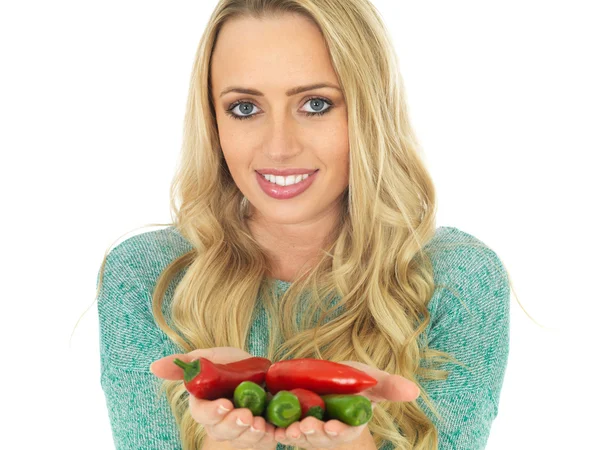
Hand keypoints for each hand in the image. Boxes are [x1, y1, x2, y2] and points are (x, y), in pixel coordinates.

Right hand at [150, 347, 276, 448]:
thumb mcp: (212, 357)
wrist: (267, 372)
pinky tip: (271, 430)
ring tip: (260, 422)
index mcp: (205, 404)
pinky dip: (265, 438)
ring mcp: (238, 431)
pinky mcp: (257, 437)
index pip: (201, 413)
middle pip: (219, 431)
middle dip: (232, 424)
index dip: (212, 411)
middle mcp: (218, 422)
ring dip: (249, 433)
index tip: (226, 404)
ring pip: (239, 439)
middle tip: (247, 415)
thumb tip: (153, 366)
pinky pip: (259, 443)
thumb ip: (185, 363)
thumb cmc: (235, 365)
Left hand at [273, 360, 420, 448]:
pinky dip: (279, 430)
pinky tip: (275, 428)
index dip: (341, 431)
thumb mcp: (369, 379)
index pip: (347, 431)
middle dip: (316, 434)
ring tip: (292, 428)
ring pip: (302, 436)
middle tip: (309, 426)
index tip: (334, 428)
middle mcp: (329, 430)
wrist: (321, 375)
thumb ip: (389, 386)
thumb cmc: (351, 379)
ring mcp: (308, 429)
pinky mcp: (289, 422)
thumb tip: (414, 391)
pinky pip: (283, 430)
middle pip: (322, 437)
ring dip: (297, 434)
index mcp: (350, 423)